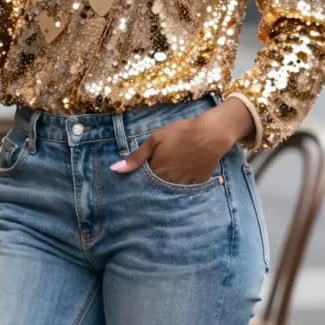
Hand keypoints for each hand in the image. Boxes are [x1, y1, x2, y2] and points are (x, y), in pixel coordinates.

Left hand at [110, 100, 253, 183]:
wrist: (210, 134)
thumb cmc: (180, 133)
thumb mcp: (154, 140)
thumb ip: (135, 157)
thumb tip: (115, 170)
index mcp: (156, 172)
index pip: (143, 183)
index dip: (141, 180)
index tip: (138, 180)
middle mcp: (169, 182)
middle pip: (157, 189)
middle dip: (153, 187)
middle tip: (154, 180)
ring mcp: (184, 184)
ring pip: (171, 191)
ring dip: (167, 188)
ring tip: (167, 179)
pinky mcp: (198, 183)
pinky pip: (187, 189)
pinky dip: (183, 186)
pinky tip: (182, 178)